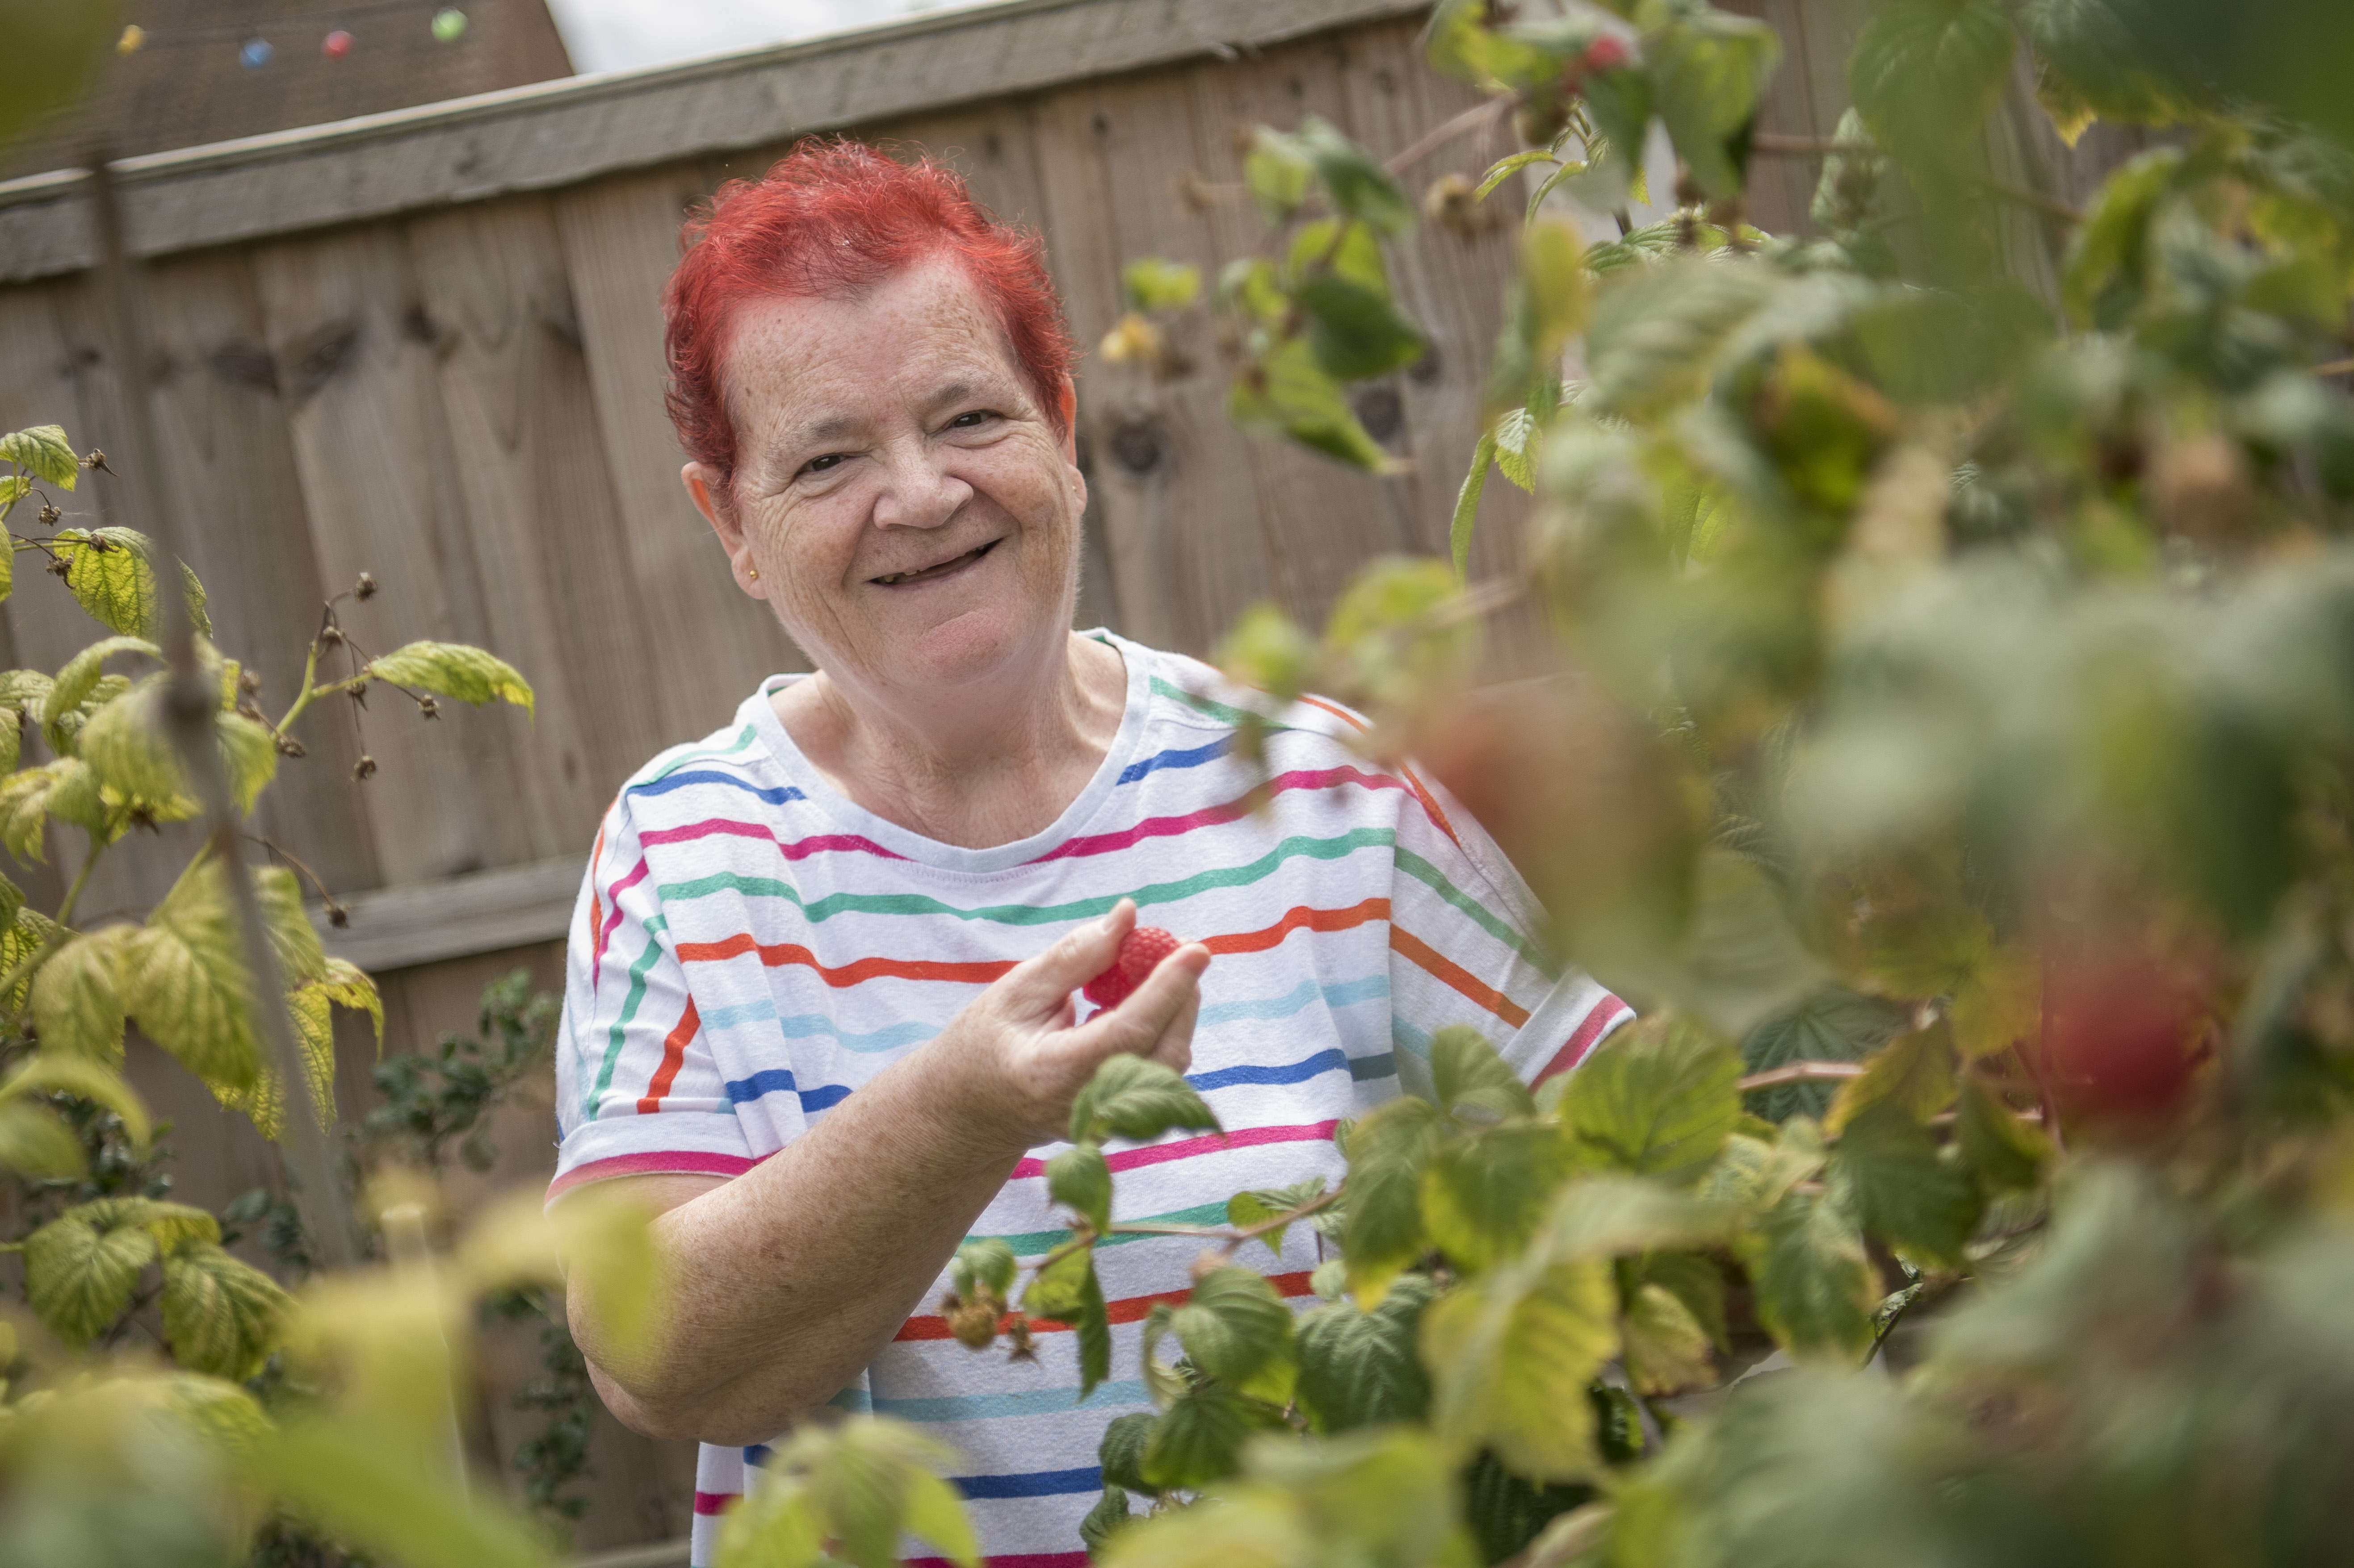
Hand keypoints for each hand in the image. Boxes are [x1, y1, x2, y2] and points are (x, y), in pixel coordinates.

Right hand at [930, 899, 1209, 1150]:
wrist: (968, 1110)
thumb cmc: (985, 1043)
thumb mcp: (1019, 989)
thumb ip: (1077, 955)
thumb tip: (1128, 915)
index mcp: (1053, 1074)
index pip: (1129, 1030)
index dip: (1167, 988)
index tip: (1195, 949)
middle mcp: (1087, 1106)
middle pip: (1163, 1051)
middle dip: (1182, 995)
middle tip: (1182, 948)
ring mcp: (1106, 1120)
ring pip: (1170, 1065)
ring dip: (1177, 1011)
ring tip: (1162, 967)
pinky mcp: (1120, 1118)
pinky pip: (1159, 1070)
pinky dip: (1163, 1029)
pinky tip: (1146, 999)